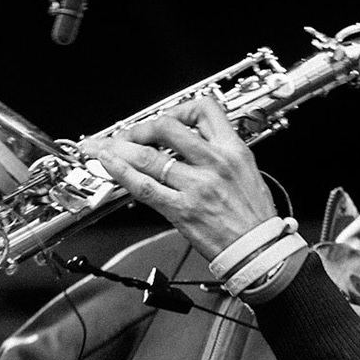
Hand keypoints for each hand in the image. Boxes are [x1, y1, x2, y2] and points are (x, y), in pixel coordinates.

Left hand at [79, 97, 281, 263]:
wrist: (259, 249)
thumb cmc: (253, 216)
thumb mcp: (246, 170)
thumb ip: (217, 154)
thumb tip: (187, 146)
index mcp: (233, 148)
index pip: (203, 109)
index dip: (177, 110)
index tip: (162, 120)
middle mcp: (214, 162)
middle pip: (167, 128)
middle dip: (139, 128)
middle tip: (126, 135)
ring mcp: (196, 186)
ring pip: (149, 157)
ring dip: (118, 148)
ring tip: (100, 147)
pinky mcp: (182, 210)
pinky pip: (145, 188)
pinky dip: (122, 174)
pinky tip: (109, 165)